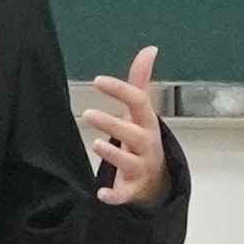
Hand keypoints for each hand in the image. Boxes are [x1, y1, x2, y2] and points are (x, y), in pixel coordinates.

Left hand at [77, 44, 173, 208]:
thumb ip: (140, 81)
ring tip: (96, 144)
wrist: (156, 179)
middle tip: (87, 113)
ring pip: (128, 162)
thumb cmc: (143, 137)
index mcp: (148, 123)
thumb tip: (150, 48)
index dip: (120, 90)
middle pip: (133, 133)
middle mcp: (146, 144)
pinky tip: (101, 194)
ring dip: (113, 154)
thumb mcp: (142, 111)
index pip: (138, 102)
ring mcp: (140, 168)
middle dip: (112, 124)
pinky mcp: (132, 190)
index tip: (98, 80)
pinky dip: (114, 195)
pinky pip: (124, 194)